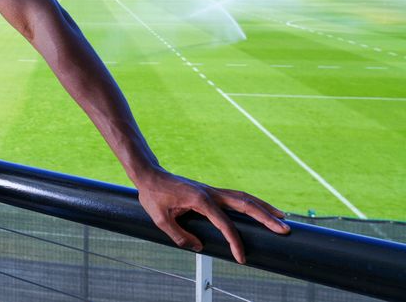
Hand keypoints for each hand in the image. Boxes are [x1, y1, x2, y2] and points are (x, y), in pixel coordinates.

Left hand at [136, 169, 289, 263]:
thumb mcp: (160, 219)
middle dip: (266, 218)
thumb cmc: (153, 196)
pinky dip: (251, 203)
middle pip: (245, 204)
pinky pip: (236, 197)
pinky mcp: (211, 192)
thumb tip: (200, 247)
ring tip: (282, 218)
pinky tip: (261, 210)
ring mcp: (212, 191)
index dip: (235, 242)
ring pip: (244, 198)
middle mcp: (211, 193)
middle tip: (284, 230)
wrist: (149, 175)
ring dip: (264, 208)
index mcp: (200, 200)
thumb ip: (180, 236)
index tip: (241, 258)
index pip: (224, 224)